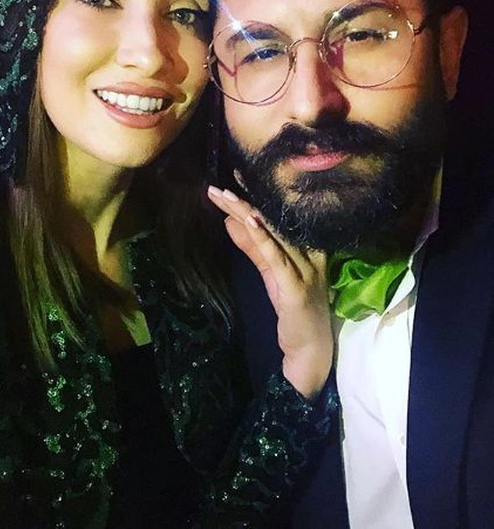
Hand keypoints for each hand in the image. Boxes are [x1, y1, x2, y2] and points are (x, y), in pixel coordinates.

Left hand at [207, 186, 332, 397]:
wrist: (311, 351)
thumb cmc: (295, 312)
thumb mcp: (271, 275)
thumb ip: (254, 249)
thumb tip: (232, 222)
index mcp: (307, 248)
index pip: (278, 217)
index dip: (255, 196)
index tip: (235, 177)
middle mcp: (310, 254)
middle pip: (273, 221)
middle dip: (243, 202)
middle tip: (218, 186)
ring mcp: (306, 270)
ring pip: (272, 234)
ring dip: (246, 213)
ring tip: (224, 197)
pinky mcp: (296, 289)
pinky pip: (275, 258)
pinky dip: (262, 238)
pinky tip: (248, 221)